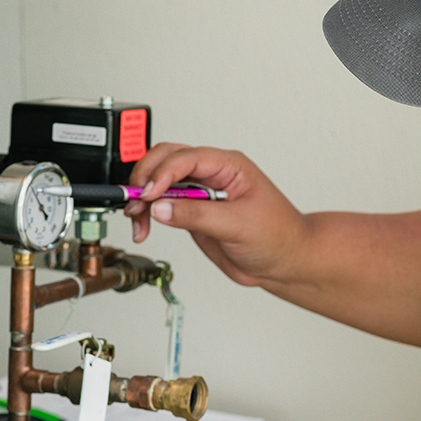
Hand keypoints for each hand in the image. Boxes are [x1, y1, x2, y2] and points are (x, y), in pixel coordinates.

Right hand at [125, 143, 308, 286]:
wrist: (285, 263)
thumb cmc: (278, 236)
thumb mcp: (238, 224)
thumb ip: (197, 215)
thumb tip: (160, 207)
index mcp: (229, 166)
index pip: (187, 158)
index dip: (163, 172)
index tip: (148, 194)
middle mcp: (212, 174)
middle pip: (167, 159)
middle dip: (146, 178)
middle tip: (136, 203)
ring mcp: (200, 192)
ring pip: (160, 180)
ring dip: (143, 196)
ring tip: (137, 219)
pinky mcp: (193, 212)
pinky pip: (162, 204)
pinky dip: (148, 213)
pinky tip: (144, 226)